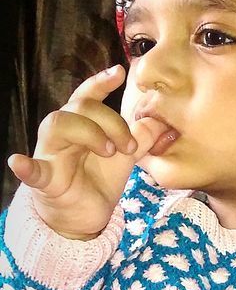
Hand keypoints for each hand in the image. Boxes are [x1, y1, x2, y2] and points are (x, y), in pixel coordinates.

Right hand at [7, 65, 169, 239]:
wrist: (83, 217)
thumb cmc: (98, 179)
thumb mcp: (125, 157)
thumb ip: (142, 137)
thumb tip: (163, 120)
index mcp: (82, 124)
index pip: (88, 96)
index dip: (101, 82)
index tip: (119, 72)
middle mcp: (63, 132)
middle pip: (81, 106)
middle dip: (111, 121)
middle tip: (128, 147)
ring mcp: (50, 153)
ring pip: (58, 123)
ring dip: (89, 133)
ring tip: (108, 152)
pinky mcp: (44, 179)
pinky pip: (31, 170)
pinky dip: (24, 166)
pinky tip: (17, 162)